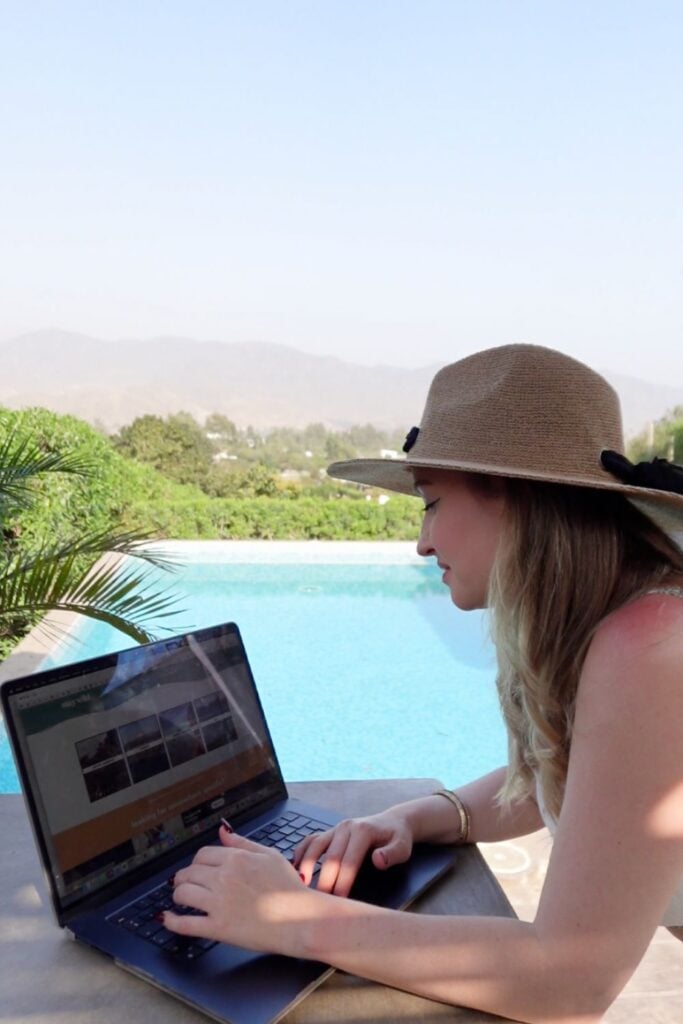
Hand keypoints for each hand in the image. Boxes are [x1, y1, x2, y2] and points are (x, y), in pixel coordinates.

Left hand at [164, 825, 313, 954]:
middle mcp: (224, 878)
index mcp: (236, 859)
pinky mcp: (218, 928)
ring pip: (183, 894)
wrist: (300, 919)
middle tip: (185, 884)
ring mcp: (219, 903)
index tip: (198, 869)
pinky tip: (168, 918)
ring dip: (178, 895)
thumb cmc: (289, 888)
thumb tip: (223, 830)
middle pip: (188, 873)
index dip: (197, 862)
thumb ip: (242, 843)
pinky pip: (185, 924)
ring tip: (180, 899)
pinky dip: (172, 921)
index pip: (202, 855)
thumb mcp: (269, 856)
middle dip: (184, 878)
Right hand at [294, 809, 413, 896]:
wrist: (393, 821)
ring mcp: (336, 829)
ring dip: (306, 864)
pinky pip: (311, 840)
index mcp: (362, 831)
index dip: (342, 882)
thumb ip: (392, 854)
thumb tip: (377, 860)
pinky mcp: (329, 832)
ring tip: (300, 884)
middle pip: (330, 857)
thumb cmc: (397, 838)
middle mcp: (346, 828)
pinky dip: (301, 852)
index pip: (349, 861)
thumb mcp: (402, 846)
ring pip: (315, 846)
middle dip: (323, 881)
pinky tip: (294, 867)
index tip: (337, 901)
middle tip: (317, 902)